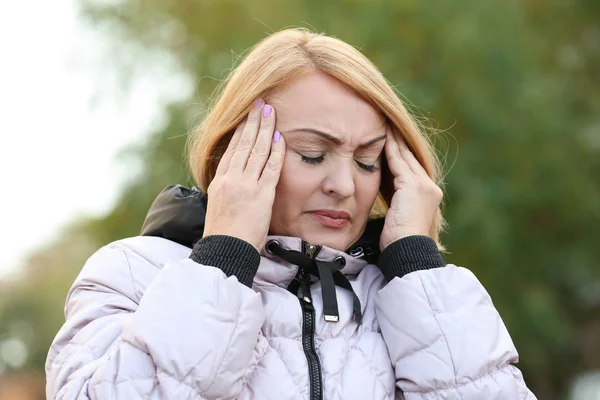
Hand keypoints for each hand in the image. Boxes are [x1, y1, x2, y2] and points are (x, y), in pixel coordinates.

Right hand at [203, 100, 285, 251]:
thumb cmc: (223, 236)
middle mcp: (231, 179)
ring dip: (265, 129)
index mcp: (219, 181)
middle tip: (260, 104)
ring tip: (270, 111)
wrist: (225, 251)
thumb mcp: (218, 207)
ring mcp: (246, 185)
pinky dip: (275, 152)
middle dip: (253, 121)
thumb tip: (233, 184)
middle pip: (243, 144)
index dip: (240, 131)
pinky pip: (270, 168)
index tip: (247, 117)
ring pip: (256, 150)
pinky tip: (280, 138)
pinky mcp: (261, 194)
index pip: (231, 149)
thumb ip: (227, 192)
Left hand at [379, 129, 442, 250]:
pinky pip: (397, 161)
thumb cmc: (398, 243)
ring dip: (393, 140)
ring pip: (405, 156)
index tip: (388, 142)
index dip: (399, 155)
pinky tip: (381, 138)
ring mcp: (423, 185)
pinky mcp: (413, 185)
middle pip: (410, 158)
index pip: (411, 169)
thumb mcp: (399, 218)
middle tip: (386, 127)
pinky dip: (389, 149)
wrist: (407, 251)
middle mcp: (430, 187)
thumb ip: (395, 203)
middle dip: (398, 143)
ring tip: (383, 126)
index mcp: (428, 196)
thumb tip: (385, 196)